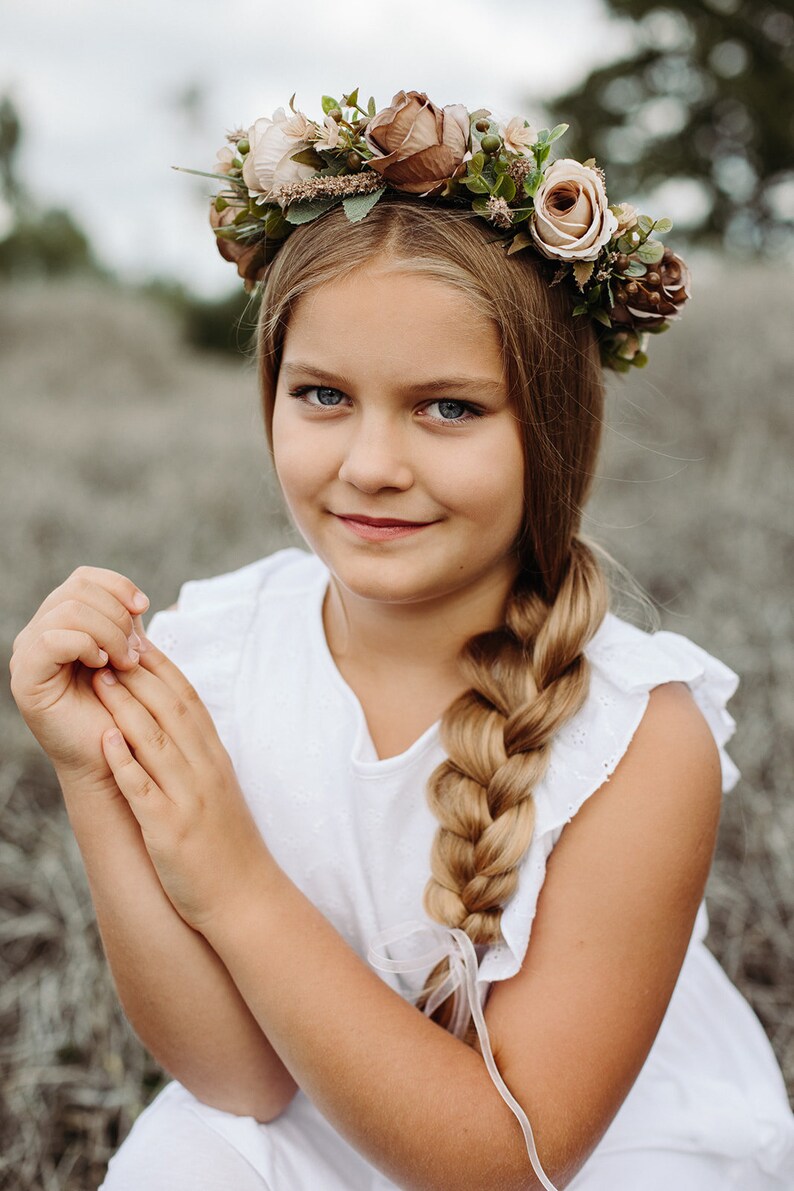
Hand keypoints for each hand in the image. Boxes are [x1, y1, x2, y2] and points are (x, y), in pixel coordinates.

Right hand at [9, 566, 149, 787]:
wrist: (114, 760)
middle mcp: (40, 633)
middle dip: (117, 615)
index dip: (117, 586)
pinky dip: (86, 646)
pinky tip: (103, 667)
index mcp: (63, 622)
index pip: (84, 578)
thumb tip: (136, 599)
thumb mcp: (130, 657)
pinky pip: (53, 639)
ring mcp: (28, 654)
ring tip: (125, 663)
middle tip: (135, 652)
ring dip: (109, 633)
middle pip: (78, 589)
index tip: (143, 607)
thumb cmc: (125, 711)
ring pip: (70, 610)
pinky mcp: (25, 678)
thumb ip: (126, 625)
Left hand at [91, 635, 272, 931]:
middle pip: (171, 711)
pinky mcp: (170, 828)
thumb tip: (171, 721)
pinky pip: (143, 789)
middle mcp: (204, 770)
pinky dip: (124, 762)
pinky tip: (105, 740)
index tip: (139, 640)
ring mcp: (188, 798)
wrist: (245, 895)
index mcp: (215, 757)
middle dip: (140, 675)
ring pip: (155, 741)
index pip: (189, 700)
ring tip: (101, 679)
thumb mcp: (217, 788)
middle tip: (111, 646)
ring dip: (126, 707)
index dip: (163, 667)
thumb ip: (196, 754)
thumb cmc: (226, 842)